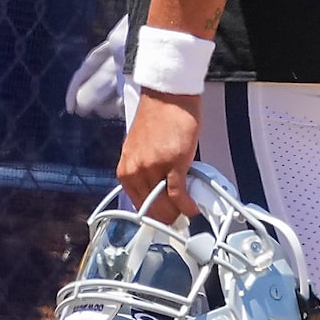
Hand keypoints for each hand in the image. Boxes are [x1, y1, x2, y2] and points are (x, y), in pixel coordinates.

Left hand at [117, 89, 204, 220]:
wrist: (168, 97)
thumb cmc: (158, 118)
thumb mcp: (141, 150)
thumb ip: (145, 172)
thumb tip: (158, 192)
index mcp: (126, 169)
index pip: (138, 205)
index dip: (153, 217)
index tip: (162, 222)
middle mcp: (136, 171)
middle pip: (152, 208)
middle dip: (167, 218)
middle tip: (178, 220)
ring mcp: (154, 168)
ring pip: (166, 204)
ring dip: (178, 213)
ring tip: (187, 213)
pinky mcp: (174, 163)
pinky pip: (179, 194)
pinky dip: (187, 204)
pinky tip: (193, 207)